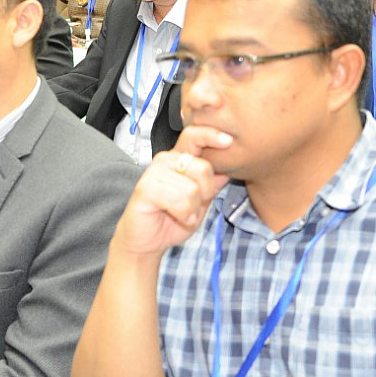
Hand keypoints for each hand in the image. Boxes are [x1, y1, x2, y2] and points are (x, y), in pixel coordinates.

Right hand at [112, 127, 232, 259]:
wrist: (148, 241)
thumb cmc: (172, 219)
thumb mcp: (200, 200)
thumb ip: (212, 182)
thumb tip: (229, 164)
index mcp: (179, 158)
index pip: (194, 136)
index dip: (212, 135)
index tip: (228, 141)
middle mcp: (166, 161)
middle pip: (202, 167)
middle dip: (206, 192)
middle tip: (194, 204)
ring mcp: (154, 173)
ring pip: (192, 189)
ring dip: (193, 208)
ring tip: (182, 212)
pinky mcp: (146, 188)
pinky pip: (180, 200)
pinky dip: (184, 214)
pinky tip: (176, 216)